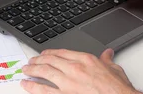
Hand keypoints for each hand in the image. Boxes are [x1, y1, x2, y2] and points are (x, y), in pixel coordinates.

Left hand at [20, 48, 137, 93]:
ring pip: (44, 73)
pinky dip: (32, 87)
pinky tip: (26, 84)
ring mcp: (68, 83)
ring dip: (33, 70)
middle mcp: (75, 69)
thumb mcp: (114, 69)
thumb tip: (108, 54)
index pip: (63, 52)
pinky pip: (43, 91)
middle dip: (38, 60)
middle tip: (31, 61)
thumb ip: (107, 60)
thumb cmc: (116, 88)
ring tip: (26, 70)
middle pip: (51, 60)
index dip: (51, 52)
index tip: (45, 54)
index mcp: (86, 60)